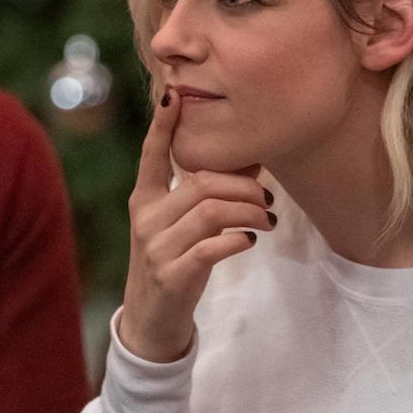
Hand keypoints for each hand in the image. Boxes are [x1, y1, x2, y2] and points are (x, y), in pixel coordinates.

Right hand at [117, 89, 272, 363]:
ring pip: (211, 212)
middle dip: (244, 186)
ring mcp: (156, 248)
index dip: (161, 124)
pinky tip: (249, 240)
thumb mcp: (180, 225)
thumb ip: (204, 193)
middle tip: (267, 197)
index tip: (171, 92)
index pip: (151, 155)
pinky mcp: (171, 276)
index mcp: (144, 200)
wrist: (151, 320)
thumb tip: (250, 160)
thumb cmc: (174, 262)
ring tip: (268, 218)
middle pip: (202, 184)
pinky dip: (238, 239)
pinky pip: (210, 247)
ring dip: (250, 212)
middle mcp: (146, 219)